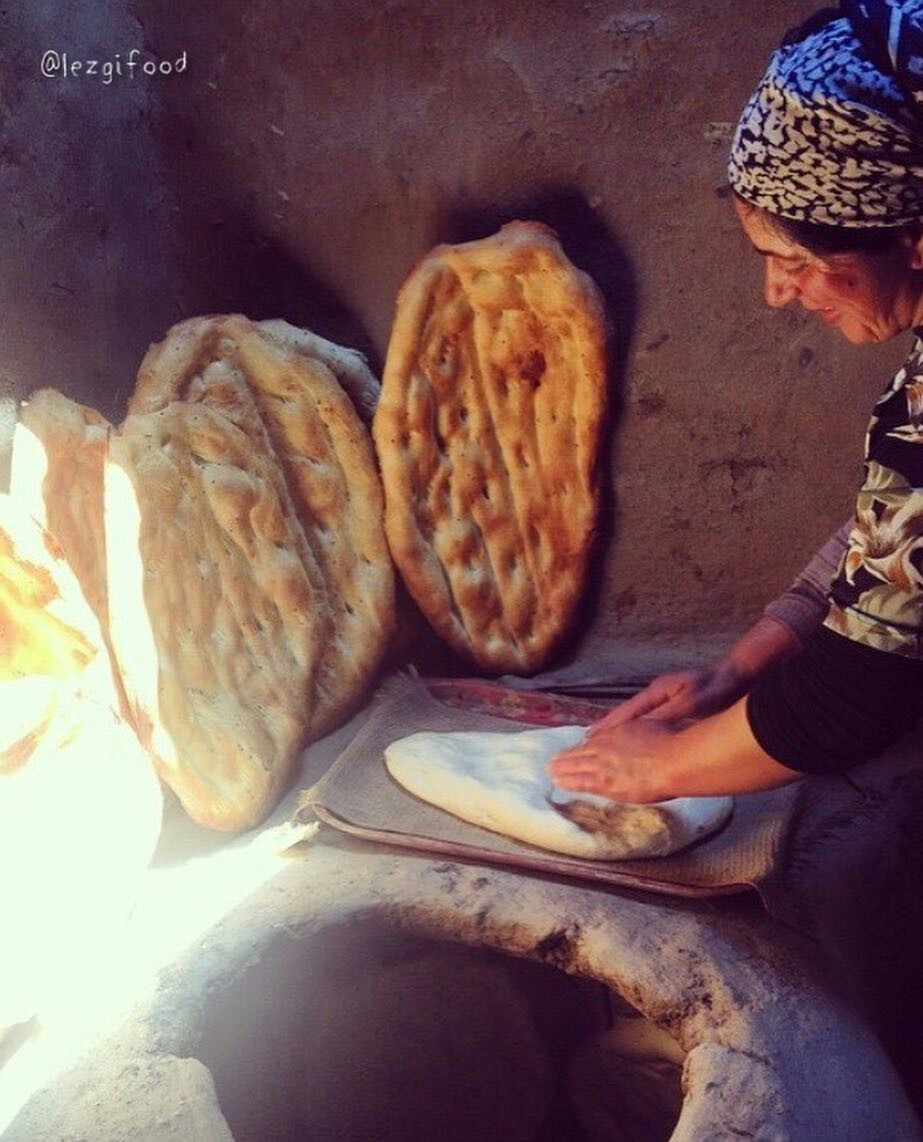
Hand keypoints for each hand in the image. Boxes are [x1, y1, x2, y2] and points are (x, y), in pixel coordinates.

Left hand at [548, 717, 679, 803]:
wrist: (673, 762)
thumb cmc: (669, 742)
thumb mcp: (650, 724)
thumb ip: (636, 726)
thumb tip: (633, 728)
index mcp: (617, 732)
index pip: (595, 740)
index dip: (584, 746)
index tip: (576, 748)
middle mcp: (607, 747)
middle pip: (582, 753)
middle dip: (567, 758)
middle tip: (552, 762)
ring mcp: (605, 766)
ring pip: (578, 767)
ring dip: (563, 770)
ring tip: (551, 773)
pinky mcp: (608, 785)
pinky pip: (583, 783)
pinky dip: (570, 782)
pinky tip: (560, 784)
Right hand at [584, 663, 747, 736]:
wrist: (738, 674)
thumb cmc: (716, 688)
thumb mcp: (692, 702)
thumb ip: (668, 714)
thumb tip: (642, 728)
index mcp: (658, 692)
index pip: (628, 711)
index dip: (610, 725)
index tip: (591, 736)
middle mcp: (657, 693)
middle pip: (627, 713)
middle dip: (608, 727)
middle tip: (587, 739)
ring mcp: (665, 697)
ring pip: (636, 716)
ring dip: (620, 728)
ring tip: (602, 739)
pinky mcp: (675, 702)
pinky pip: (649, 718)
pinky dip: (636, 728)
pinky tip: (633, 737)